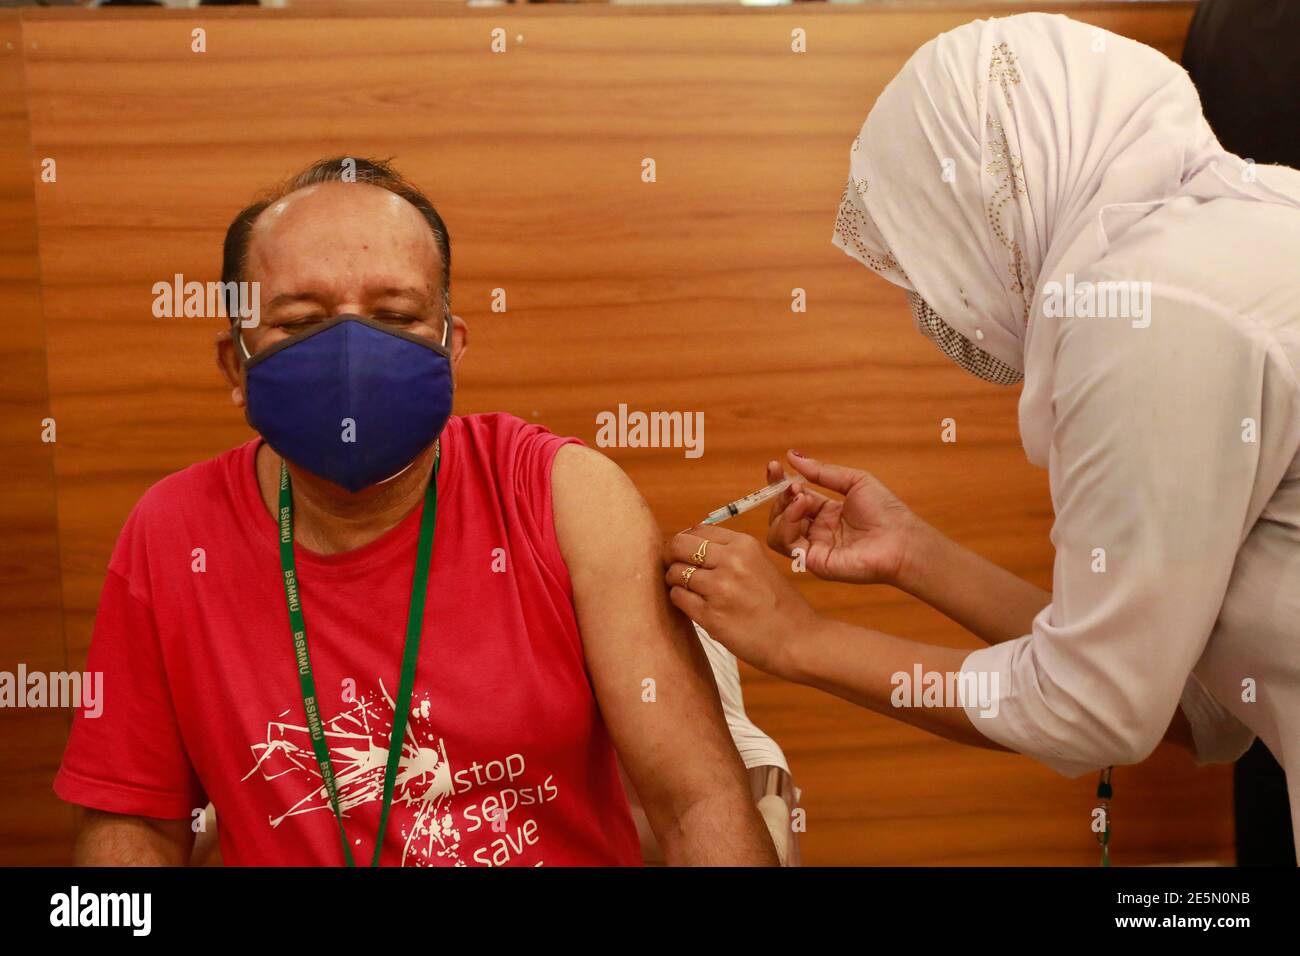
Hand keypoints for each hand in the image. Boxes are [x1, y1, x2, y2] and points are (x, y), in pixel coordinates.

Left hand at [663, 525, 817, 677]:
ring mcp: (719, 588)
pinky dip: (679, 600)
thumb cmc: (779, 606)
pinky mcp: (710, 615)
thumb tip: (689, 546)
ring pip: (674, 572)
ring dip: (674, 581)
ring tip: (687, 590)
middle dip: (670, 556)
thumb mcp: (759, 565)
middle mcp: (731, 561)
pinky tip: (693, 606)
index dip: (684, 542)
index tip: (683, 554)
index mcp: (744, 545)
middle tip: (674, 569)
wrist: (798, 641)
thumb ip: (728, 554)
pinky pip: (678, 597)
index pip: (697, 530)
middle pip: (678, 545)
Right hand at [765, 451, 918, 585]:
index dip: (779, 483)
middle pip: (780, 514)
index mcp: (825, 513)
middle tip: (793, 485)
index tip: (774, 467)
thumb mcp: (853, 482)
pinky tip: (802, 508)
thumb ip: (822, 472)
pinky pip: (786, 544)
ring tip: (801, 497)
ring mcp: (813, 548)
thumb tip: (792, 456)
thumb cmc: (886, 512)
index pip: (792, 498)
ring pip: (777, 531)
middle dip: (780, 495)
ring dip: (782, 510)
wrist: (902, 540)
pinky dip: (787, 523)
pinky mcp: (813, 561)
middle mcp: (816, 531)